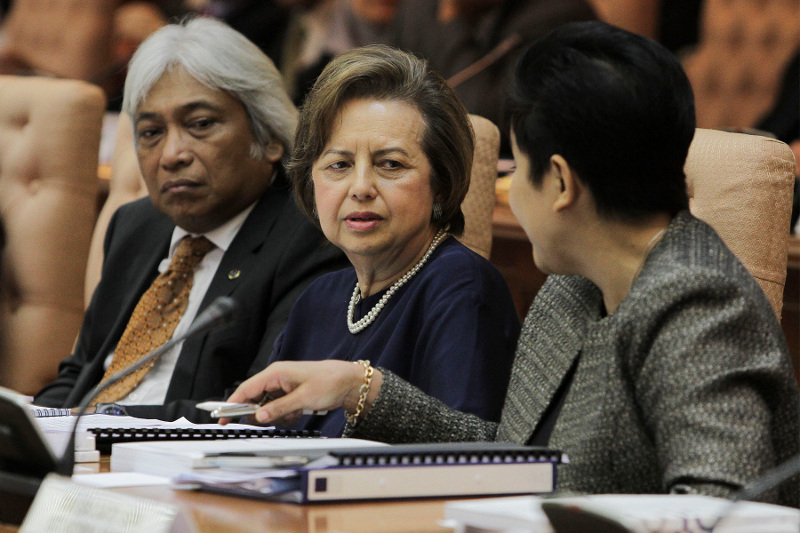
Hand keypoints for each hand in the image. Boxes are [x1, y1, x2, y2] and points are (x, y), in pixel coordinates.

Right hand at [221, 360, 381, 425]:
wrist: (348, 381)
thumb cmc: (328, 382)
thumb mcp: (303, 398)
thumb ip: (279, 408)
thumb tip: (258, 417)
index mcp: (275, 374)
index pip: (246, 389)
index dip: (232, 404)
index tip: (223, 418)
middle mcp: (275, 379)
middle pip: (255, 400)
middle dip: (262, 414)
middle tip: (277, 418)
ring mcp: (282, 386)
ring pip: (267, 408)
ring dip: (278, 415)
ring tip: (295, 412)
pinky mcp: (289, 394)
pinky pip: (278, 409)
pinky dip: (286, 415)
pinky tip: (300, 412)